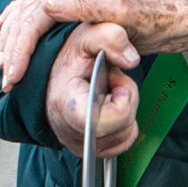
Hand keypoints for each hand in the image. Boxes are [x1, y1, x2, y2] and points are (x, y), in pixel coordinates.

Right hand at [0, 0, 187, 90]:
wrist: (164, 22)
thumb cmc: (146, 21)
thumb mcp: (121, 16)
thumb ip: (87, 9)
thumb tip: (48, 6)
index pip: (34, 18)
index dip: (22, 47)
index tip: (15, 73)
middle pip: (25, 21)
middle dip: (13, 52)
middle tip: (8, 82)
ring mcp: (65, 2)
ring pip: (24, 20)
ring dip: (11, 46)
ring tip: (7, 73)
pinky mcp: (69, 13)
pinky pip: (32, 21)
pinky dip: (17, 33)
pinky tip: (6, 42)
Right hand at [45, 22, 141, 157]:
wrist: (56, 74)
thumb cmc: (71, 58)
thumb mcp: (87, 36)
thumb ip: (109, 38)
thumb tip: (131, 60)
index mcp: (66, 104)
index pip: (104, 121)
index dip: (122, 102)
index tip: (114, 81)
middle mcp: (68, 130)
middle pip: (122, 127)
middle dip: (127, 100)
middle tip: (112, 82)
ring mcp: (78, 142)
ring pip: (125, 135)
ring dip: (125, 111)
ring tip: (108, 93)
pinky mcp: (88, 149)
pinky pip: (123, 143)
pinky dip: (124, 124)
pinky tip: (110, 107)